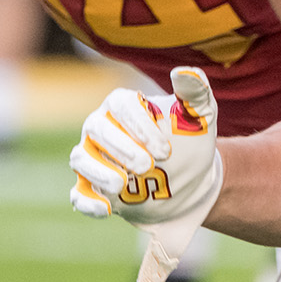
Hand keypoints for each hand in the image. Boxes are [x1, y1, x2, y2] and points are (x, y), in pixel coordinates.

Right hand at [70, 66, 222, 281]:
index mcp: (124, 105)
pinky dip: (88, 202)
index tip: (165, 150)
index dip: (140, 126)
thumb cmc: (191, 141)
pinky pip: (79, 195)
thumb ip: (196, 91)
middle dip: (120, 147)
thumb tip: (185, 72)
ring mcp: (94, 159)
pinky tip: (107, 210)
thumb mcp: (201, 116)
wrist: (191, 181)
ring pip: (80, 159)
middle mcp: (102, 128)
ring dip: (98, 172)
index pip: (121, 105)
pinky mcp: (94, 189)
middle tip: (146, 166)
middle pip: (96, 128)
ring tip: (122, 185)